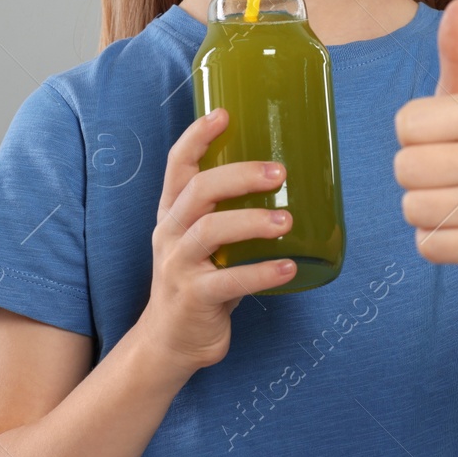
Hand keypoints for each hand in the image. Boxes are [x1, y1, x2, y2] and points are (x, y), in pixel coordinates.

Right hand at [138, 107, 294, 374]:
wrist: (169, 341)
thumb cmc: (198, 281)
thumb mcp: (203, 242)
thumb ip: (228, 215)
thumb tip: (286, 184)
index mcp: (173, 213)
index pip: (177, 166)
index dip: (197, 137)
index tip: (224, 114)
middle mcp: (171, 233)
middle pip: (199, 191)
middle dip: (240, 176)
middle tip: (279, 172)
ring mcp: (178, 266)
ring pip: (211, 231)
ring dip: (253, 222)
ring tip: (286, 220)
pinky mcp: (193, 298)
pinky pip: (229, 281)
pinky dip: (262, 273)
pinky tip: (289, 268)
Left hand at [394, 0, 457, 269]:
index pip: (405, 123)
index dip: (413, 132)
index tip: (441, 136)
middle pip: (404, 168)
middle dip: (414, 172)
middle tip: (444, 171)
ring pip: (413, 208)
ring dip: (423, 206)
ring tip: (453, 196)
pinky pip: (426, 245)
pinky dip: (434, 238)